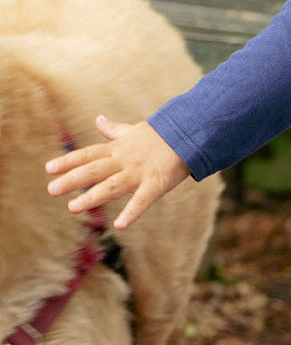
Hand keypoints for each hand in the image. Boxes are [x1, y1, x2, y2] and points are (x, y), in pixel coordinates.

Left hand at [45, 117, 189, 229]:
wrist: (189, 134)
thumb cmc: (161, 135)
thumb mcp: (133, 131)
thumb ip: (114, 130)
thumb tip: (98, 119)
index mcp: (118, 148)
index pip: (88, 154)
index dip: (68, 161)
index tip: (48, 169)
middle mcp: (124, 160)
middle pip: (94, 170)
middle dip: (72, 179)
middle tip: (51, 190)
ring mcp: (139, 172)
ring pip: (112, 185)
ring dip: (92, 196)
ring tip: (73, 207)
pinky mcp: (157, 183)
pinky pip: (142, 199)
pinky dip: (132, 212)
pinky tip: (120, 225)